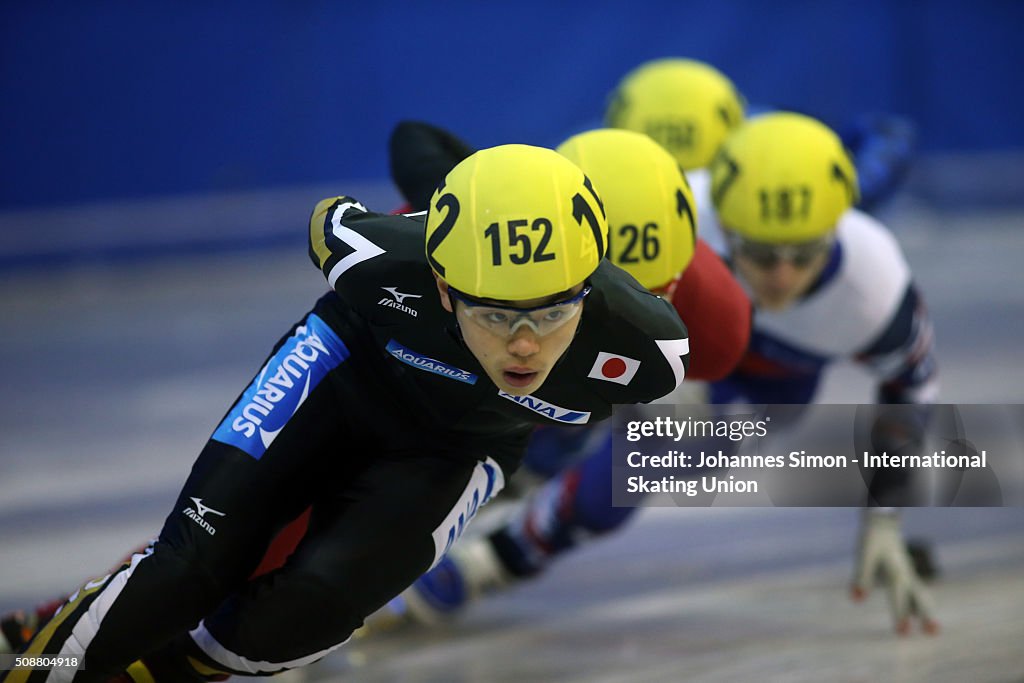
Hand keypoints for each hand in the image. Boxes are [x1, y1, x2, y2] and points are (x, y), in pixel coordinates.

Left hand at [850, 509, 938, 634]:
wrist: (883, 522)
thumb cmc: (872, 539)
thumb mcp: (864, 556)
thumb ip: (861, 577)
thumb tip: (856, 600)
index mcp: (896, 573)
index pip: (898, 598)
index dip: (900, 616)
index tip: (903, 634)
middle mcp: (906, 576)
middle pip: (918, 599)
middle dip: (924, 616)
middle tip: (933, 633)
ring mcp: (909, 575)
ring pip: (921, 596)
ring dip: (926, 612)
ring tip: (933, 631)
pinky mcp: (906, 574)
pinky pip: (916, 592)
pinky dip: (920, 604)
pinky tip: (917, 614)